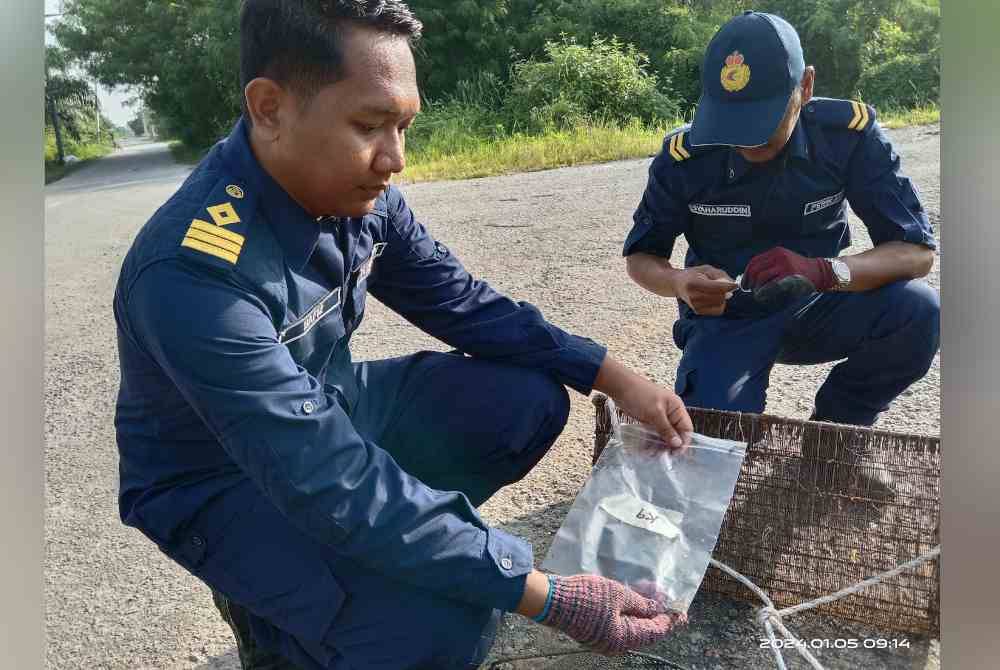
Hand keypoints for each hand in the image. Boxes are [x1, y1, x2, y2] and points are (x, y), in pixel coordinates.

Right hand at [533, 574, 686, 654]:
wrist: (552, 601)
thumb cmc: (587, 597)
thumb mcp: (619, 595)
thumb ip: (642, 603)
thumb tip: (659, 609)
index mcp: (624, 639)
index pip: (656, 631)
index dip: (669, 619)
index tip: (681, 609)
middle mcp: (616, 644)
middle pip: (644, 630)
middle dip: (656, 613)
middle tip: (665, 597)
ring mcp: (605, 639)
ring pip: (632, 626)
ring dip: (642, 610)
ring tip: (650, 593)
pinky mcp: (596, 631)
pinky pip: (619, 623)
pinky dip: (628, 611)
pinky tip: (632, 597)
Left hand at [614, 375, 692, 449]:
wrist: (620, 387)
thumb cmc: (639, 395)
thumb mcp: (655, 413)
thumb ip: (666, 429)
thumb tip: (677, 444)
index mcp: (677, 408)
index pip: (686, 428)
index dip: (684, 441)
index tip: (676, 454)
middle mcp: (670, 413)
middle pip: (675, 434)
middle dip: (670, 445)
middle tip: (663, 456)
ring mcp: (659, 417)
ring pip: (664, 436)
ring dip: (659, 445)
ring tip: (651, 454)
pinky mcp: (649, 420)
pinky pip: (653, 434)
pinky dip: (651, 441)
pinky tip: (646, 449)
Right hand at [674, 265, 737, 315]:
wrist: (678, 284)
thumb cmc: (694, 275)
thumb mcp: (707, 269)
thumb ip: (721, 275)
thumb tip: (733, 286)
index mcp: (693, 283)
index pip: (718, 288)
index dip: (730, 286)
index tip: (736, 284)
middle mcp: (693, 297)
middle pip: (720, 297)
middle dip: (725, 291)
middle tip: (721, 285)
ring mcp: (694, 306)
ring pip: (720, 304)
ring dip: (722, 297)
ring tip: (713, 290)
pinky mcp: (698, 312)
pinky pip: (718, 310)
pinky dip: (719, 303)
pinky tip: (712, 297)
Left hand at [745, 247, 833, 292]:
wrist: (820, 272)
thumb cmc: (799, 270)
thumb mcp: (784, 261)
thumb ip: (770, 266)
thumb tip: (750, 277)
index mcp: (776, 252)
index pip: (754, 261)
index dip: (746, 273)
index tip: (745, 283)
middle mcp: (779, 256)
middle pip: (755, 268)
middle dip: (749, 281)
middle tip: (749, 290)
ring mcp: (784, 265)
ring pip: (761, 276)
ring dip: (756, 287)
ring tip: (756, 293)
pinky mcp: (789, 275)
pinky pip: (770, 284)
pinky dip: (763, 291)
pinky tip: (762, 295)